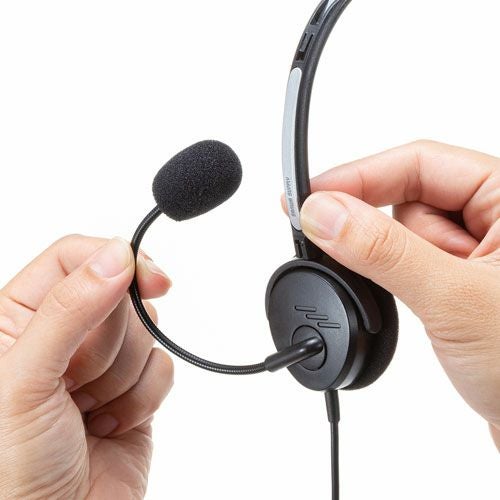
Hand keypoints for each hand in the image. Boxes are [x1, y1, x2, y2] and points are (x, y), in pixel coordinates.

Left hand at [0, 235, 173, 498]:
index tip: (150, 279)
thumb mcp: (25, 379)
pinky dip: (143, 398)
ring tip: (87, 411)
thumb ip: (70, 309)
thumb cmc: (11, 468)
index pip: (74, 257)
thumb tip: (118, 256)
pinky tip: (110, 424)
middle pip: (118, 294)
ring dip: (123, 377)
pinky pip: (163, 366)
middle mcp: (63, 333)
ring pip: (146, 331)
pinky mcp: (134, 387)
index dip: (115, 260)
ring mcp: (101, 361)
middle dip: (110, 341)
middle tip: (77, 381)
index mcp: (19, 317)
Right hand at [297, 140, 499, 450]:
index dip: (359, 176)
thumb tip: (323, 213)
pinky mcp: (458, 281)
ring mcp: (478, 252)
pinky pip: (408, 264)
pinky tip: (419, 306)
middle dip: (385, 234)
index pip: (420, 162)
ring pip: (403, 236)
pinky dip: (398, 280)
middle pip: (407, 197)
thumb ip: (383, 251)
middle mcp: (496, 219)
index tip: (309, 198)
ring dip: (397, 267)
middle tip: (378, 266)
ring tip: (433, 307)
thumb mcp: (455, 299)